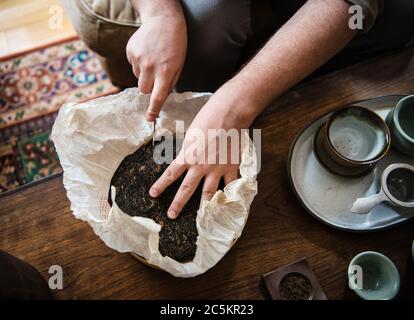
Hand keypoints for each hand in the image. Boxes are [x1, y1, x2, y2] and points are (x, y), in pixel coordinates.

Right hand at [126, 14, 186, 120]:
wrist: (162, 20)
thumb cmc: (175, 45)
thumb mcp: (179, 65)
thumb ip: (170, 82)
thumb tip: (161, 98)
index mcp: (165, 71)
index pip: (158, 96)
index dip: (153, 110)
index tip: (150, 119)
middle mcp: (150, 66)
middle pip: (144, 90)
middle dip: (150, 87)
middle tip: (157, 75)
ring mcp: (138, 59)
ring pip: (138, 79)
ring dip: (145, 74)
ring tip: (153, 59)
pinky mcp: (130, 52)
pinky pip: (133, 66)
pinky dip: (139, 63)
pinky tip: (147, 53)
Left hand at [149, 89, 253, 218]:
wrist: (229, 114)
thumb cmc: (208, 118)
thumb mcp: (191, 133)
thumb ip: (189, 149)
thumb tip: (187, 158)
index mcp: (187, 155)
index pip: (170, 174)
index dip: (160, 185)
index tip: (152, 194)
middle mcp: (200, 166)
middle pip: (186, 189)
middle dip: (178, 204)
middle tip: (171, 215)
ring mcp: (216, 169)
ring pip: (208, 193)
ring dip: (203, 207)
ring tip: (200, 219)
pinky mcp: (231, 167)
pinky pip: (229, 185)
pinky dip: (228, 194)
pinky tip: (226, 203)